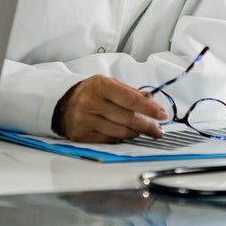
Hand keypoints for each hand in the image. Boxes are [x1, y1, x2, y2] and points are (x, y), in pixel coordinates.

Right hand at [51, 76, 168, 142]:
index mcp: (100, 86)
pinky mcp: (83, 136)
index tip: (162, 115)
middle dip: (148, 125)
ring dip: (136, 133)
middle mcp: (91, 103)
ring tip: (141, 130)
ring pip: (121, 132)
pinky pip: (110, 141)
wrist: (62, 104)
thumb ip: (131, 92)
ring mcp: (86, 121)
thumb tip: (153, 102)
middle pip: (128, 118)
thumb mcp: (109, 85)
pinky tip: (124, 133)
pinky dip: (121, 138)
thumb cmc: (91, 93)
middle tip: (158, 129)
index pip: (130, 99)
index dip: (149, 108)